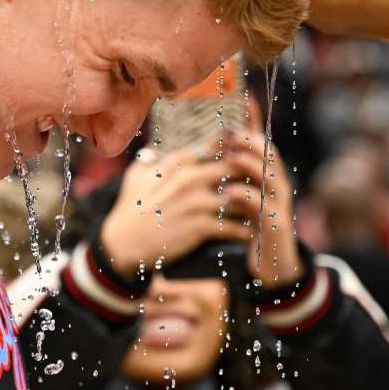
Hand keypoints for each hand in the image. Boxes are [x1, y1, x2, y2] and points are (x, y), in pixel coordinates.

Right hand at [100, 143, 260, 278]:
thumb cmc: (129, 209)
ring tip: (265, 207)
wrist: (123, 244)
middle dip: (251, 172)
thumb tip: (154, 152)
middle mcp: (190, 179)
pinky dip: (245, 230)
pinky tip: (253, 232)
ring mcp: (196, 203)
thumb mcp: (136, 176)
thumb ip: (149, 160)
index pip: (216, 146)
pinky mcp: (200, 227)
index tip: (247, 151)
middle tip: (264, 180)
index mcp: (178, 163)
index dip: (236, 147)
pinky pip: (232, 226)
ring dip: (253, 202)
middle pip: (235, 167)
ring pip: (239, 197)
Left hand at [223, 131, 301, 286]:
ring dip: (249, 163)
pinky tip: (228, 191)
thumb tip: (210, 149)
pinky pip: (262, 206)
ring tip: (230, 155)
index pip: (262, 141)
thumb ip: (232, 174)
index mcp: (268, 175)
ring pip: (269, 176)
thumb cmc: (253, 227)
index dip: (255, 120)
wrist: (273, 266)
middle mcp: (277, 185)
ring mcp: (279, 204)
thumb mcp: (242, 197)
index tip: (245, 99)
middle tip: (228, 131)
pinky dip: (246, 195)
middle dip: (249, 139)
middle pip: (269, 154)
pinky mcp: (276, 224)